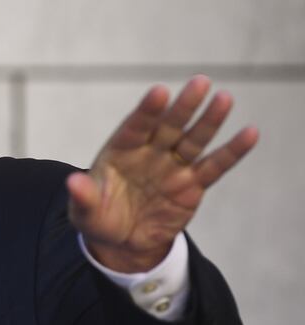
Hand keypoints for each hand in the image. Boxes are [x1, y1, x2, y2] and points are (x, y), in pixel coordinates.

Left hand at [67, 75, 258, 272]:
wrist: (122, 242)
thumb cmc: (99, 218)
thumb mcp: (85, 211)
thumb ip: (83, 196)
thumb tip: (73, 183)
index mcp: (120, 151)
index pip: (135, 127)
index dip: (147, 111)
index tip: (159, 92)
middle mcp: (149, 152)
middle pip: (168, 126)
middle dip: (183, 106)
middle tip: (200, 82)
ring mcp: (172, 166)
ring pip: (193, 139)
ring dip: (209, 120)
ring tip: (224, 98)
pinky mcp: (192, 185)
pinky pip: (214, 166)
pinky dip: (231, 151)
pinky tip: (250, 133)